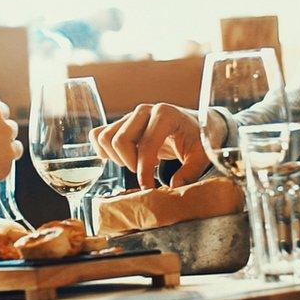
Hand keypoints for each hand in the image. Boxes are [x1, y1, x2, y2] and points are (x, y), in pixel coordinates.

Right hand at [89, 103, 227, 188]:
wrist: (195, 124)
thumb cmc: (198, 138)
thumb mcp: (201, 155)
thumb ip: (190, 172)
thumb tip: (173, 187)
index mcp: (165, 115)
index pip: (146, 145)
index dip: (144, 171)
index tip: (149, 188)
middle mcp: (144, 110)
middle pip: (120, 140)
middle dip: (129, 164)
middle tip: (144, 173)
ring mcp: (130, 115)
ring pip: (105, 137)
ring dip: (115, 158)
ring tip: (134, 164)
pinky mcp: (121, 122)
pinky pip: (98, 134)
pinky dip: (103, 150)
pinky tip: (119, 159)